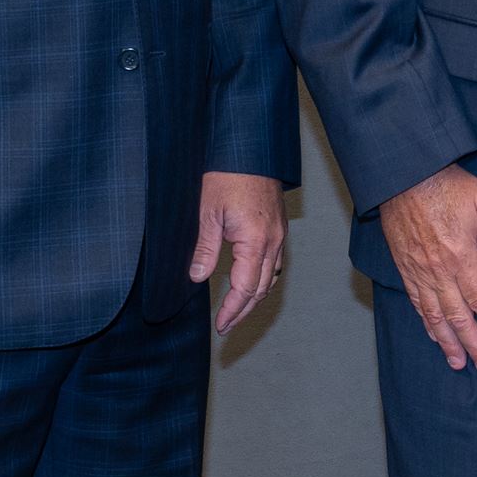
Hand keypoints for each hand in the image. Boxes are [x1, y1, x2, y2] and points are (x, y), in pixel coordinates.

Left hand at [191, 171, 288, 334]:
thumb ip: (205, 249)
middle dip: (244, 311)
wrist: (249, 149)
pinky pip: (274, 262)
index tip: (221, 327)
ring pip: (271, 277)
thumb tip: (197, 278)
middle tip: (227, 327)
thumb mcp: (207, 213)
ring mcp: (279, 234)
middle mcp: (273, 241)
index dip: (232, 311)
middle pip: (262, 289)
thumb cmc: (227, 176)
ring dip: (255, 298)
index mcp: (256, 241)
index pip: (245, 289)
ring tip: (237, 311)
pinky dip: (262, 279)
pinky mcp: (278, 227)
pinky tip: (250, 281)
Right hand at [379, 165, 476, 372]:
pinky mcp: (405, 268)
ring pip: (434, 316)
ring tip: (458, 363)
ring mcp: (419, 271)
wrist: (403, 175)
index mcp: (461, 255)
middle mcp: (438, 270)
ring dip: (447, 342)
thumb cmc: (446, 185)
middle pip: (457, 316)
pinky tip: (435, 336)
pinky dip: (426, 324)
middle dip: (472, 344)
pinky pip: (416, 303)